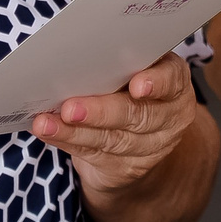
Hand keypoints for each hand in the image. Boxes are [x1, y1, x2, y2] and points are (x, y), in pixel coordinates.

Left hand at [33, 52, 203, 203]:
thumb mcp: (133, 69)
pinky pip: (96, 154)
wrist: (140, 139)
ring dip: (74, 131)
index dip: (156, 83)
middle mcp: (169, 117)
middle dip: (100, 111)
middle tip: (70, 107)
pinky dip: (68, 141)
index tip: (137, 86)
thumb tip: (76, 53)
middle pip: (136, 115)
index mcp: (174, 84)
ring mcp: (151, 147)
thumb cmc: (128, 87)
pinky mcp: (127, 168)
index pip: (171, 80)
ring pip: (111, 139)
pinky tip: (49, 132)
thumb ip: (116, 62)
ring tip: (46, 123)